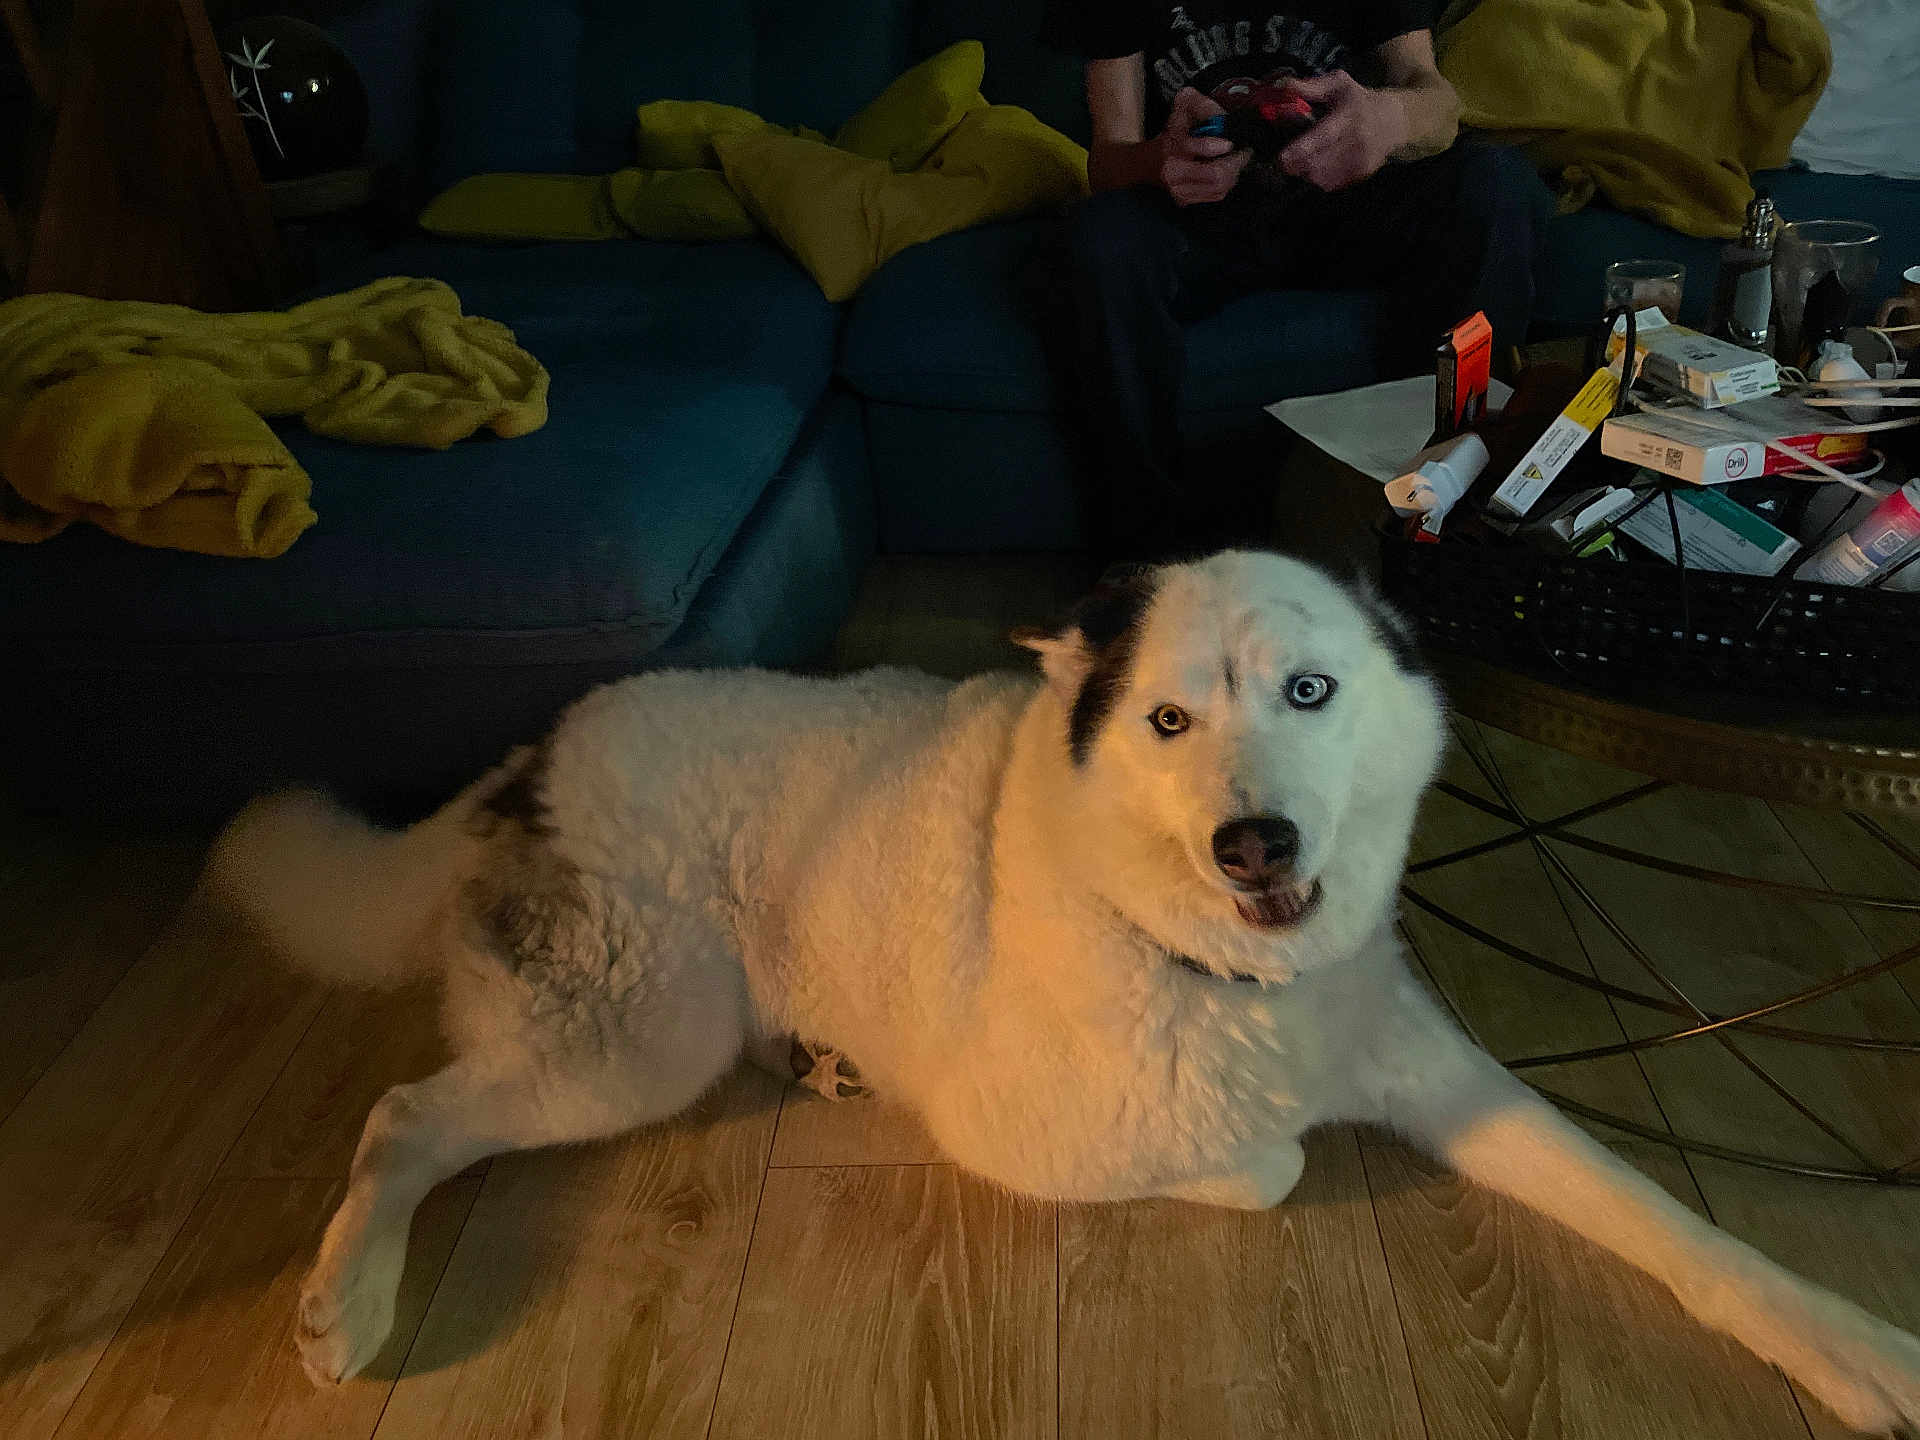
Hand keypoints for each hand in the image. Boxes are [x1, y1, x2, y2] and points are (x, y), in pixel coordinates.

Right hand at [1156, 87, 1251, 206]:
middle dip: (1235, 163)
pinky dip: (1227, 184)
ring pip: (1219, 188)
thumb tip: (1222, 116)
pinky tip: (1226, 173)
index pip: (1196, 148)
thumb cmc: (1171, 133)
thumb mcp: (1182, 107)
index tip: (1228, 143)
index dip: (1216, 146)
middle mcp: (1174, 171)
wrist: (1148, 162)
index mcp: (1172, 146)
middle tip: (1243, 152)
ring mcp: (1179, 189)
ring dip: (1234, 174)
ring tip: (1236, 161)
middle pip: (1215, 175)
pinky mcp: (1185, 200)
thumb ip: (1202, 105)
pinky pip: (1216, 195)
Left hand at [1276, 70, 1408, 190]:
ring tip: (1306, 157)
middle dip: (1296, 164)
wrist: (1392, 122)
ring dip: (1306, 171)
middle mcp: (1357, 141)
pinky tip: (1321, 163)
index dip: (1301, 149)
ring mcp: (1360, 161)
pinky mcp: (1360, 175)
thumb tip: (1284, 88)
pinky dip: (1319, 177)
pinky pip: (1330, 184)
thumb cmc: (1358, 101)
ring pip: (1321, 178)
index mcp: (1350, 116)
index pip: (1324, 136)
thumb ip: (1311, 87)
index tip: (1282, 157)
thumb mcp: (1338, 85)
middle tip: (1286, 159)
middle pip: (1318, 163)